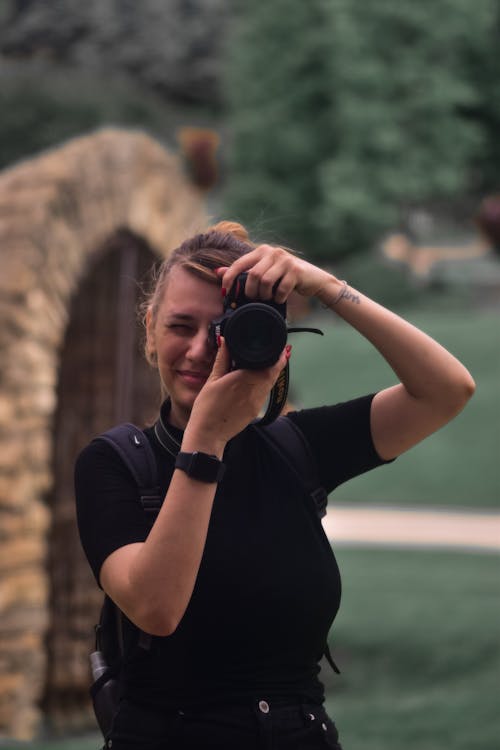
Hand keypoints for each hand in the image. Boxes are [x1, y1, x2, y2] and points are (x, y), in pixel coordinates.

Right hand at [184, 338, 290, 449]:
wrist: (208, 434)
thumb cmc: (206, 408)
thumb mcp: (212, 380)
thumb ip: (222, 359)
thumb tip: (226, 341)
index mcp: (244, 379)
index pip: (270, 366)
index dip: (279, 357)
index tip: (282, 349)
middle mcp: (255, 391)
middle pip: (273, 374)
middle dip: (276, 363)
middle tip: (276, 353)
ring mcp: (257, 403)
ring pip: (270, 384)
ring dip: (270, 374)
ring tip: (265, 364)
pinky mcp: (255, 411)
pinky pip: (264, 393)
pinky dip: (264, 385)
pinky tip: (255, 381)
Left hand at [217, 244, 333, 303]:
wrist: (313, 279)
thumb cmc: (285, 277)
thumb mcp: (264, 272)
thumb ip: (243, 272)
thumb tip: (218, 272)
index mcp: (262, 251)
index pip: (239, 263)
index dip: (230, 278)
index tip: (225, 292)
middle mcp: (273, 252)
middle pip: (253, 275)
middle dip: (251, 292)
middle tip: (254, 299)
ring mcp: (285, 260)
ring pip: (266, 281)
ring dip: (265, 295)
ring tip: (268, 298)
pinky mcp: (296, 271)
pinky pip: (281, 288)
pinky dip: (278, 298)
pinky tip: (280, 298)